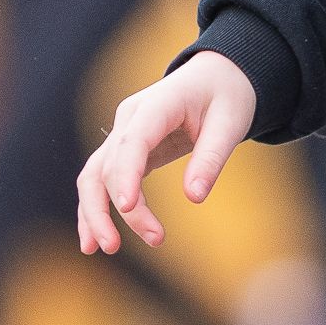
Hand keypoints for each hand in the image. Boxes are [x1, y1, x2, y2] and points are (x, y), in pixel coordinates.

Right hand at [77, 54, 256, 254]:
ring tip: (103, 249)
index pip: (132, 142)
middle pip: (105, 166)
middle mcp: (130, 119)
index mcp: (156, 106)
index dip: (125, 175)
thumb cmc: (227, 96)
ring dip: (94, 213)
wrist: (217, 75)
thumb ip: (212, 158)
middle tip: (120, 245)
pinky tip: (95, 239)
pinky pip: (103, 180)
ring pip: (94, 175)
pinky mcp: (127, 150)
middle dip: (109, 208)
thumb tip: (194, 197)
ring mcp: (123, 133)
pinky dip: (97, 208)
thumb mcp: (231, 123)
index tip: (128, 207)